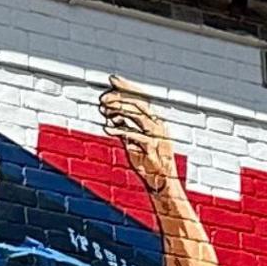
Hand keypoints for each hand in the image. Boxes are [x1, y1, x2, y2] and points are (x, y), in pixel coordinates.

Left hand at [100, 77, 180, 194]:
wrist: (162, 186)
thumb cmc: (148, 165)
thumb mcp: (134, 143)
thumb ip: (125, 128)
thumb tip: (113, 114)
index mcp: (156, 122)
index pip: (142, 99)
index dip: (128, 88)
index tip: (112, 79)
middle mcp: (159, 127)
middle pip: (140, 104)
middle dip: (121, 98)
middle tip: (104, 97)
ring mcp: (158, 138)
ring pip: (140, 116)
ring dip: (120, 110)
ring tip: (104, 108)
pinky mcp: (153, 150)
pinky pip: (136, 136)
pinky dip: (120, 129)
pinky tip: (107, 127)